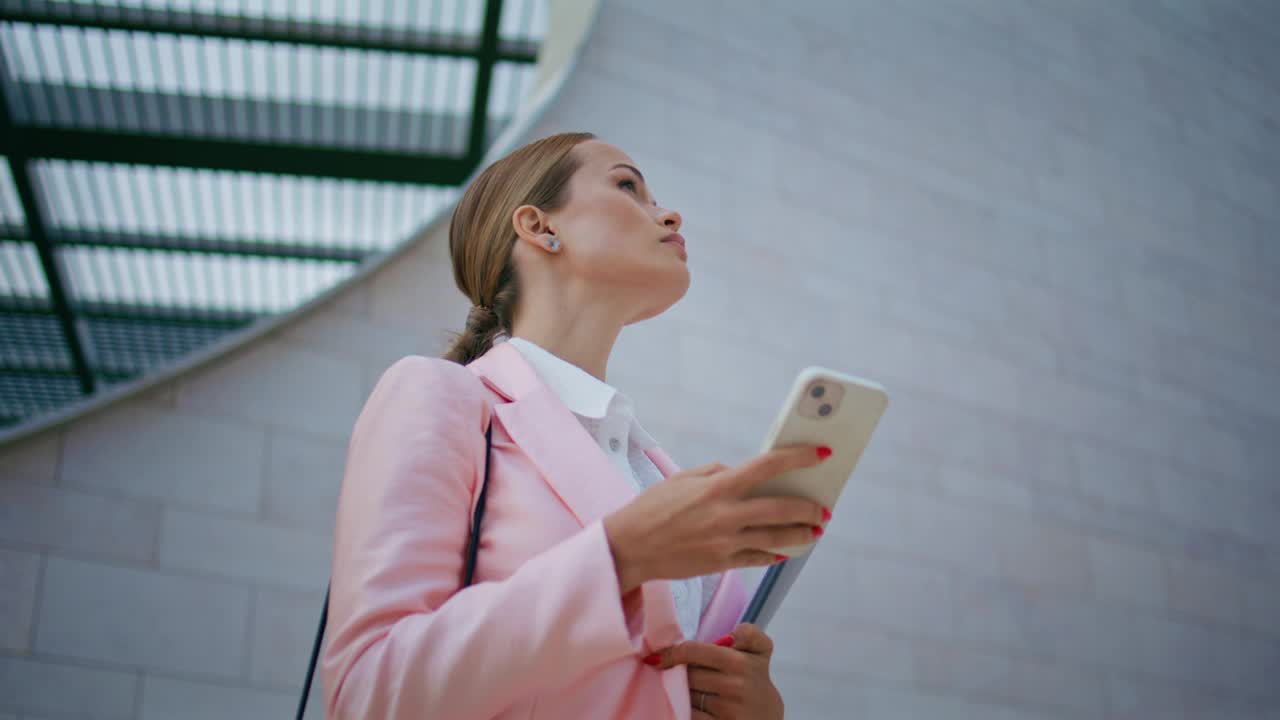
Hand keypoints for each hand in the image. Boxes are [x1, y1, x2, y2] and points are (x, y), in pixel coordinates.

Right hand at [603, 445, 832, 592]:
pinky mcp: (721, 564)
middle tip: (823, 507)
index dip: (798, 458)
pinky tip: (786, 550)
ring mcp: (725, 542)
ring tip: (815, 530)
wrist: (630, 547)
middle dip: (808, 508)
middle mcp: (725, 514)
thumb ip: (716, 473)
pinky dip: (774, 554)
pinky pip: (757, 559)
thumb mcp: (682, 478)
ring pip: (775, 538)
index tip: (821, 454)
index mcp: (717, 487)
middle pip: (780, 509)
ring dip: (800, 534)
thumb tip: (740, 472)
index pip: (767, 466)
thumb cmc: (652, 508)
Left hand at [647, 623, 783, 718]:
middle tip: (674, 674)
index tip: (657, 657)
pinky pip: (689, 715)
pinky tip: (689, 706)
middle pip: (687, 674)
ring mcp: (728, 710)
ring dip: (681, 692)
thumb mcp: (761, 652)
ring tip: (686, 690)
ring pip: (686, 695)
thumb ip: (749, 634)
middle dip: (679, 674)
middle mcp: (735, 686)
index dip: (672, 653)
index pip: (693, 651)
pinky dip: (686, 710)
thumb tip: (727, 636)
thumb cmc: (757, 682)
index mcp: (741, 662)